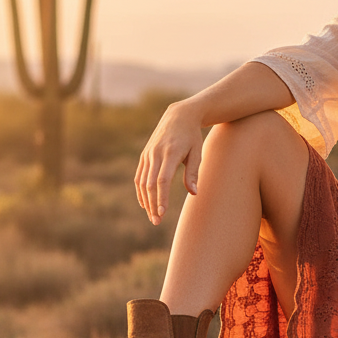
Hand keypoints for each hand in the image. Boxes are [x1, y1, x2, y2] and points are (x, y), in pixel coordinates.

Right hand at [135, 99, 204, 224]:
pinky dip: (141, 191)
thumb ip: (193, 173)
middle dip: (152, 204)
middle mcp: (156, 154)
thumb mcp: (197, 153)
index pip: (162, 180)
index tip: (162, 212)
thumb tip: (194, 193)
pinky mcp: (144, 155)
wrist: (179, 116)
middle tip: (157, 221)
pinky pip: (139, 176)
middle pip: (150, 184)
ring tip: (152, 217)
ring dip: (146, 201)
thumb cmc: (192, 137)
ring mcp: (148, 154)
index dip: (161, 197)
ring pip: (142, 182)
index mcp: (170, 153)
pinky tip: (145, 204)